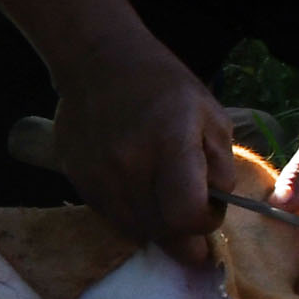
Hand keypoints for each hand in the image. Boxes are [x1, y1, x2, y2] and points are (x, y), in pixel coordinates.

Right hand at [49, 33, 234, 260]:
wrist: (97, 64)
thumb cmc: (164, 86)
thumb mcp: (211, 116)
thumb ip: (220, 167)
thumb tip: (214, 205)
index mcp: (169, 144)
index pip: (186, 216)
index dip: (206, 223)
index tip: (211, 209)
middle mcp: (128, 166)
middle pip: (162, 233)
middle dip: (186, 234)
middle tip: (192, 215)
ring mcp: (98, 177)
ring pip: (135, 232)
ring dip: (158, 229)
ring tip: (166, 203)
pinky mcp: (78, 182)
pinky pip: (112, 219)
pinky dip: (133, 216)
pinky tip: (140, 192)